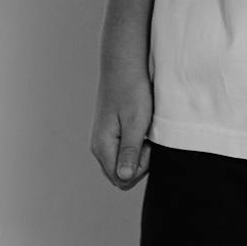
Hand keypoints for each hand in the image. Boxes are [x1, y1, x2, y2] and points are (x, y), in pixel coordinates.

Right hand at [91, 56, 153, 189]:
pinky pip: (124, 150)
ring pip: (124, 162)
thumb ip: (130, 151)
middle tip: (147, 136)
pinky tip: (141, 126)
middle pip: (122, 174)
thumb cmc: (132, 91)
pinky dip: (136, 143)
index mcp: (103, 147)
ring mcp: (104, 140)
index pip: (123, 179)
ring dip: (139, 152)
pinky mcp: (110, 132)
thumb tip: (124, 177)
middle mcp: (99, 147)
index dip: (141, 167)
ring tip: (145, 129)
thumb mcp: (136, 122)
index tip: (148, 144)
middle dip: (140, 162)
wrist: (124, 65)